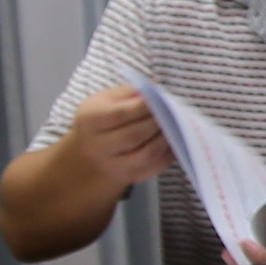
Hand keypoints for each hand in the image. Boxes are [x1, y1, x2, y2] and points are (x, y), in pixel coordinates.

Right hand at [62, 86, 168, 205]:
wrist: (90, 153)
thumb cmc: (101, 119)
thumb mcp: (105, 100)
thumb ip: (129, 92)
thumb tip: (154, 87)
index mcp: (90, 122)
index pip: (119, 115)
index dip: (142, 106)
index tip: (159, 97)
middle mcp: (99, 147)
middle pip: (133, 136)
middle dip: (157, 122)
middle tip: (172, 111)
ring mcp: (114, 166)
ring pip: (146, 155)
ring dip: (165, 138)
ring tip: (175, 124)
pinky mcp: (131, 177)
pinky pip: (154, 167)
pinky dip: (169, 153)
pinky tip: (175, 140)